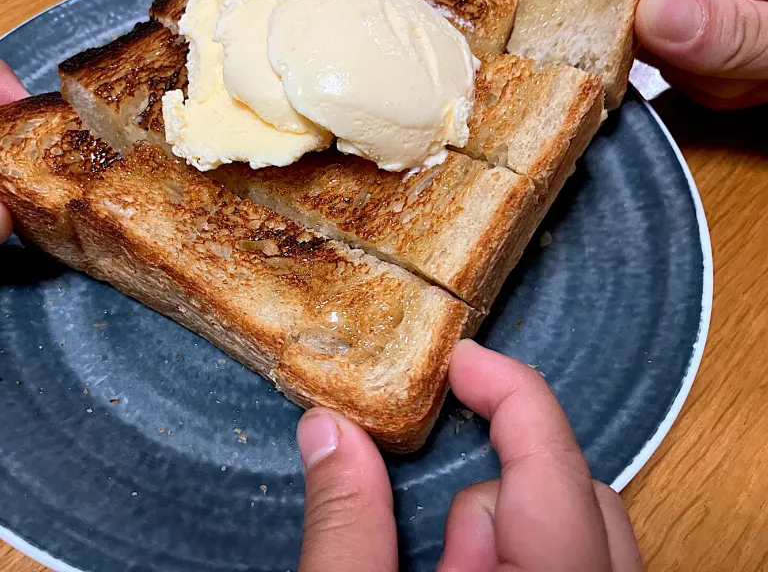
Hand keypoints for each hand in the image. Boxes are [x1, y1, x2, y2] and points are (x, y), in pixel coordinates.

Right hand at [294, 339, 641, 570]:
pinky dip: (523, 555)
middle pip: (581, 493)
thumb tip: (329, 429)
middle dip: (504, 478)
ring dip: (512, 525)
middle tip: (433, 514)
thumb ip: (344, 528)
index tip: (463, 361)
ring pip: (584, 534)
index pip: (555, 466)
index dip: (512, 393)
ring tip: (442, 565)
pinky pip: (578, 566)